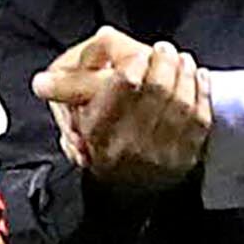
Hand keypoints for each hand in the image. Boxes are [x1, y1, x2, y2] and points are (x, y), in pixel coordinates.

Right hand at [32, 30, 208, 192]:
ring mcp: (162, 155)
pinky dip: (201, 93)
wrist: (127, 195)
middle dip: (163, 63)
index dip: (134, 64)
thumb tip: (41, 83)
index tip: (137, 54)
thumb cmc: (101, 145)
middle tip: (163, 48)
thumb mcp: (74, 121)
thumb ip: (65, 94)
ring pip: (180, 102)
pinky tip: (199, 76)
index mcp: (100, 134)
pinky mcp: (185, 158)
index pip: (124, 86)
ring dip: (183, 73)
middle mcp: (131, 146)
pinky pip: (200, 119)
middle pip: (156, 90)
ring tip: (181, 58)